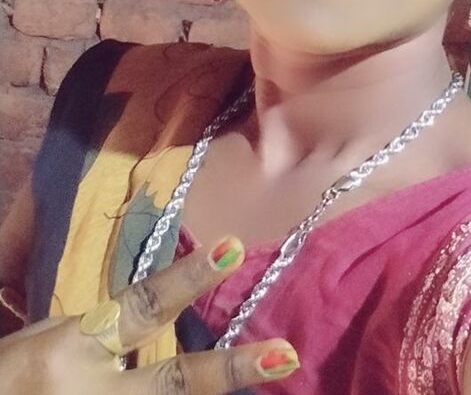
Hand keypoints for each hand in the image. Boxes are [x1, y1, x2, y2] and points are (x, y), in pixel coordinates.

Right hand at [0, 237, 299, 393]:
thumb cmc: (5, 376)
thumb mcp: (41, 344)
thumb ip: (95, 333)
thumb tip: (145, 322)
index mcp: (71, 351)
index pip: (140, 306)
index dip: (188, 278)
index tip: (232, 248)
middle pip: (172, 382)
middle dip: (228, 370)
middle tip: (284, 355)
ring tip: (271, 372)